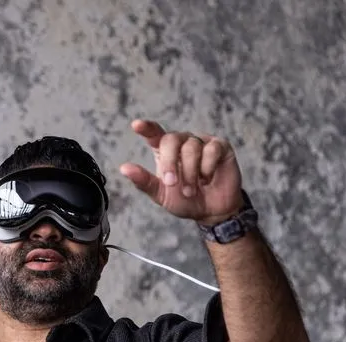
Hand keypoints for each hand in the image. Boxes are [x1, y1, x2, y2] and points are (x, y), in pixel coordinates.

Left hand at [119, 119, 243, 225]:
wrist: (211, 212)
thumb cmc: (184, 200)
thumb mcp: (161, 195)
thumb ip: (144, 181)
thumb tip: (124, 168)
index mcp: (165, 151)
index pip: (154, 133)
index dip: (147, 128)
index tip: (136, 125)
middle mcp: (182, 142)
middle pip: (171, 139)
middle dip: (170, 162)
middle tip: (171, 183)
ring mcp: (202, 142)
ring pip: (191, 147)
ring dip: (190, 172)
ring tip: (191, 189)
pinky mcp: (221, 147)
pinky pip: (212, 149)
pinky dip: (207, 168)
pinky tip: (207, 178)